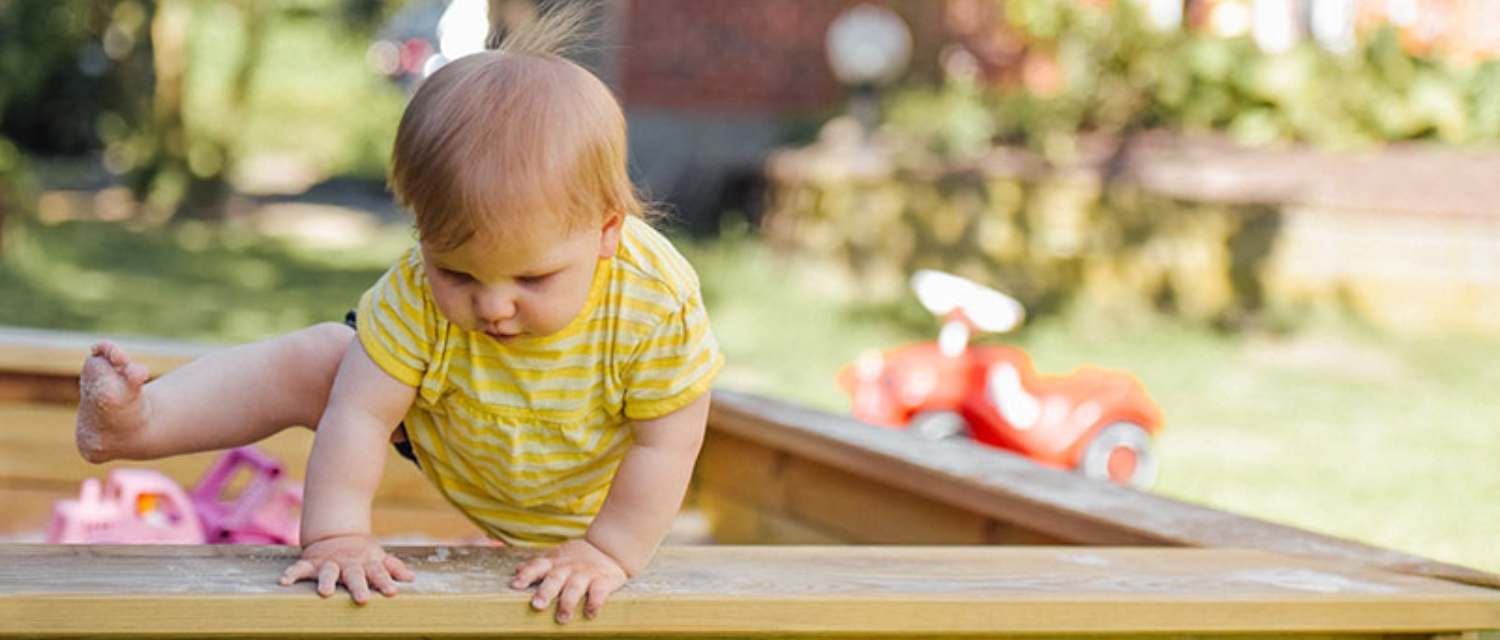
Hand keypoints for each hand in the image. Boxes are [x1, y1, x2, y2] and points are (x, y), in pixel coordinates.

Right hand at [278, 533, 414, 604]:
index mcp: (367, 563)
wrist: (337, 535)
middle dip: (358, 586)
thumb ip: (394, 567)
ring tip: (325, 592)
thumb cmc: (362, 554)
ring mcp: (329, 562)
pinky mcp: (311, 562)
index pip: (379, 573)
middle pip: (354, 575)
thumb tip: (411, 579)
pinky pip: (299, 567)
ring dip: (326, 580)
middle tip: (363, 599)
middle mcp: (349, 563)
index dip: (385, 582)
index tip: (392, 593)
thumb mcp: (379, 557)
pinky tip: (284, 581)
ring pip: (327, 571)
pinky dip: (292, 573)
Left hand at [511, 539, 627, 623]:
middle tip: (537, 605)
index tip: (516, 585)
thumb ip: (539, 564)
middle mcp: (568, 567)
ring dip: (568, 602)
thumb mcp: (557, 557)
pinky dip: (595, 602)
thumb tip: (516, 570)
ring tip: (562, 618)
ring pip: (575, 587)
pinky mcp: (604, 580)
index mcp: (554, 562)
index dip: (526, 574)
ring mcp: (586, 573)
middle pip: (555, 578)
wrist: (609, 548)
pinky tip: (590, 613)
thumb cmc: (577, 558)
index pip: (537, 566)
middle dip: (546, 591)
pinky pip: (599, 592)